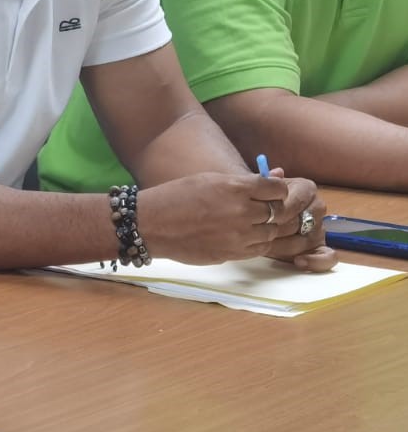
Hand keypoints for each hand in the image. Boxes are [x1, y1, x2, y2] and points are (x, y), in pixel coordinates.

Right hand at [137, 172, 333, 269]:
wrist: (151, 224)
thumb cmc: (176, 196)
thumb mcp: (209, 180)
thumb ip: (243, 182)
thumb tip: (275, 178)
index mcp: (235, 188)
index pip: (278, 189)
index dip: (276, 190)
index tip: (270, 191)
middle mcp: (242, 211)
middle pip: (280, 212)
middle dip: (276, 209)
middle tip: (268, 208)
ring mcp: (239, 235)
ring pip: (274, 232)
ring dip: (270, 227)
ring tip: (255, 222)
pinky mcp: (233, 253)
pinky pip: (261, 248)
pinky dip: (261, 241)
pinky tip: (249, 235)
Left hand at [261, 168, 336, 271]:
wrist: (257, 215)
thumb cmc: (258, 201)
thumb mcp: (257, 188)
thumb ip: (264, 181)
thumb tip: (276, 172)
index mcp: (306, 188)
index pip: (299, 199)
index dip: (281, 210)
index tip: (264, 217)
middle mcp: (317, 207)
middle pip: (305, 221)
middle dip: (280, 230)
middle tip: (261, 235)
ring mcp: (320, 228)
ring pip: (310, 239)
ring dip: (287, 246)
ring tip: (267, 247)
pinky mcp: (320, 247)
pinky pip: (329, 256)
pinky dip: (316, 261)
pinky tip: (298, 261)